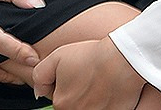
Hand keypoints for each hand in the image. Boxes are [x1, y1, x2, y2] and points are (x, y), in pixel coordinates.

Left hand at [32, 38, 146, 109]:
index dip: (65, 84)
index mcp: (62, 103)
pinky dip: (104, 102)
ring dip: (91, 98)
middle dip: (78, 93)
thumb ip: (40, 76)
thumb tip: (38, 92)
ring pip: (88, 107)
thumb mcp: (56, 58)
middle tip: (88, 77)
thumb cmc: (91, 57)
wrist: (122, 60)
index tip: (75, 74)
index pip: (59, 99)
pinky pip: (103, 108)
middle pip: (73, 105)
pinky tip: (108, 89)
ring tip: (99, 82)